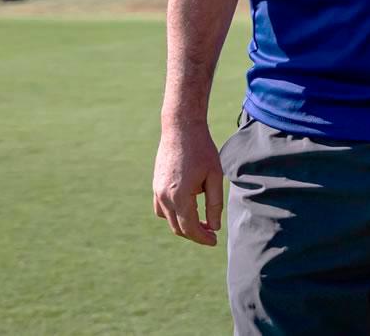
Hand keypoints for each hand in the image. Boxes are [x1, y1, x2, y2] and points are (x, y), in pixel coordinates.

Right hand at [153, 120, 223, 246]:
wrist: (180, 128)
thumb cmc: (201, 150)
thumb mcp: (214, 176)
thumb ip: (214, 204)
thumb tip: (214, 227)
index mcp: (179, 196)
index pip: (190, 228)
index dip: (203, 238)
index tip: (214, 241)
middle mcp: (164, 197)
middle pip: (178, 227)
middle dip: (195, 234)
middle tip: (211, 234)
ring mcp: (156, 191)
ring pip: (168, 219)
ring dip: (183, 225)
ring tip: (202, 223)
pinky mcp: (155, 185)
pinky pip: (161, 208)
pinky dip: (173, 214)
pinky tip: (187, 209)